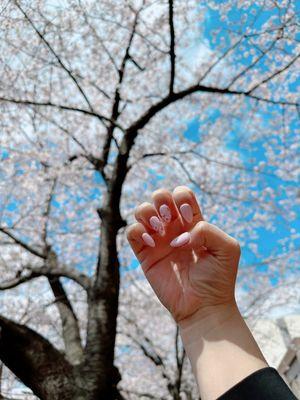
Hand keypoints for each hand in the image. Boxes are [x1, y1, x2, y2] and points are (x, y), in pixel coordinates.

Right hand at [126, 186, 240, 323]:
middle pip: (159, 197)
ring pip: (142, 211)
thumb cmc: (219, 278)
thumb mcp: (228, 248)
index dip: (182, 198)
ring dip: (147, 212)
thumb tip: (180, 235)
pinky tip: (151, 244)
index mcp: (192, 222)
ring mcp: (158, 241)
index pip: (182, 195)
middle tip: (167, 218)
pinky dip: (137, 231)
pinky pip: (132, 233)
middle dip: (161, 199)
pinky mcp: (145, 255)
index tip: (188, 217)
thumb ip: (208, 229)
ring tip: (157, 229)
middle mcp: (173, 228)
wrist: (204, 307)